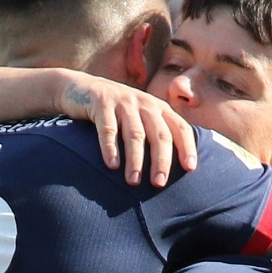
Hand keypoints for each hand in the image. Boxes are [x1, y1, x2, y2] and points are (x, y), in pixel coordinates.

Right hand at [57, 70, 196, 187]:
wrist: (82, 89)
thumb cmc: (116, 112)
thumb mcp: (140, 117)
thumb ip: (156, 133)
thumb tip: (175, 166)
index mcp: (159, 108)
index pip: (180, 128)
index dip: (187, 147)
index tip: (190, 169)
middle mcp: (144, 103)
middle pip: (159, 134)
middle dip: (161, 160)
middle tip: (159, 183)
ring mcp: (123, 102)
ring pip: (134, 134)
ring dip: (135, 160)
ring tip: (133, 181)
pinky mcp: (101, 103)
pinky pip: (107, 129)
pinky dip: (110, 148)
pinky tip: (112, 166)